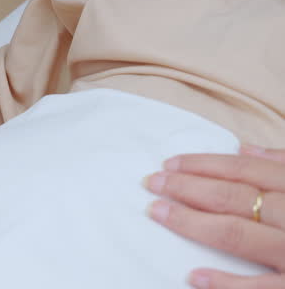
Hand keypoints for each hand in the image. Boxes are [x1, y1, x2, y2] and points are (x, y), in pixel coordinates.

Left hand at [144, 145, 284, 287]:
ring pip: (236, 233)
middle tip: (151, 182)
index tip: (168, 164)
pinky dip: (225, 281)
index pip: (245, 170)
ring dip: (191, 222)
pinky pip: (257, 287)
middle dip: (186, 187)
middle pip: (232, 197)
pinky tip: (193, 276)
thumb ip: (284, 166)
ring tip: (157, 212)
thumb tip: (246, 148)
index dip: (203, 164)